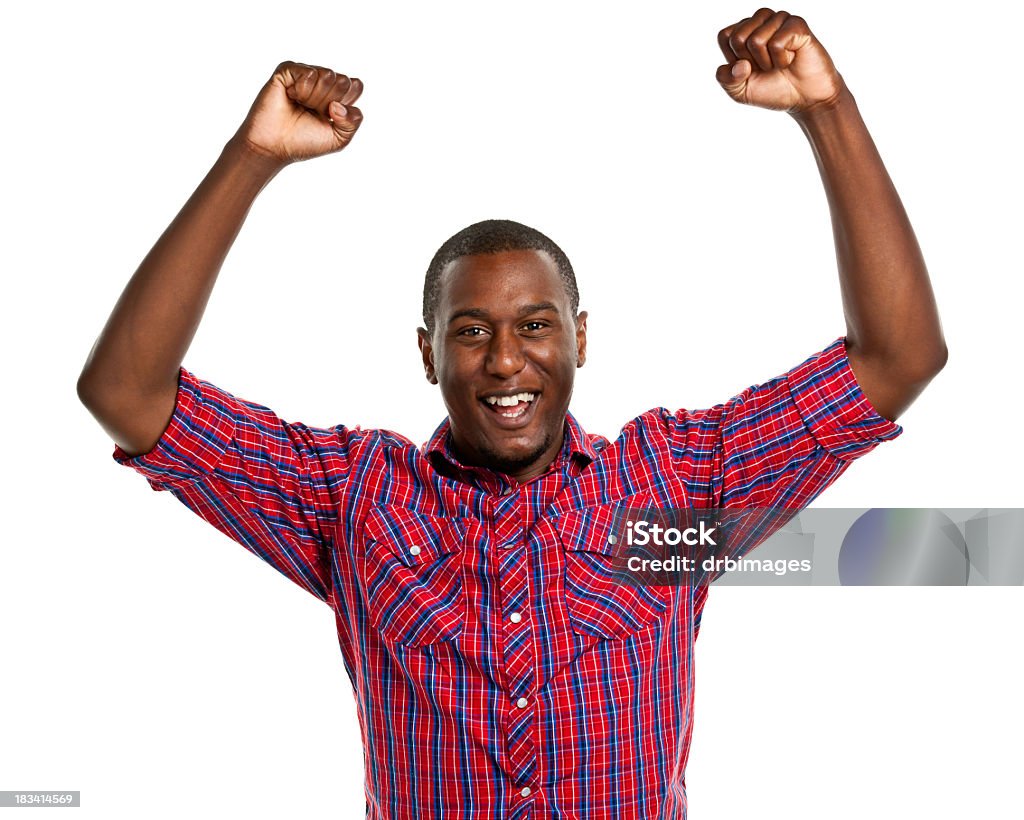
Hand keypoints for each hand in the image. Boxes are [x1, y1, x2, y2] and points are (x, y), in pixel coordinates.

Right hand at [233, 61, 363, 164]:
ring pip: (328, 75)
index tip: (329, 117)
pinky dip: (302, 91)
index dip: (346, 104)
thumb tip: (338, 104)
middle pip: (343, 81)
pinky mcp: (287, 70)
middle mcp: (322, 81)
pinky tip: (290, 97)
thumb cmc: (304, 142)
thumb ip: (354, 121)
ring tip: (300, 105)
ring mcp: (305, 74)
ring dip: (315, 98)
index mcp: (337, 95)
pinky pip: (309, 74)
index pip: (356, 85)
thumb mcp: (339, 139)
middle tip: (313, 112)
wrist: (274, 146)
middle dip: (330, 103)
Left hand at [716, 9, 842, 113]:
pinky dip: (782, 60)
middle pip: (737, 37)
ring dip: (766, 62)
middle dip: (750, 61)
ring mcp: (779, 20)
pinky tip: (791, 59)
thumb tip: (739, 65)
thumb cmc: (772, 91)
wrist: (804, 99)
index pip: (725, 36)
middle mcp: (761, 21)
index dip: (734, 59)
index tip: (750, 68)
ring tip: (779, 63)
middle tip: (767, 66)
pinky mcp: (797, 24)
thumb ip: (725, 79)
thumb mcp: (740, 92)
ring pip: (756, 40)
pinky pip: (776, 43)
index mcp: (744, 31)